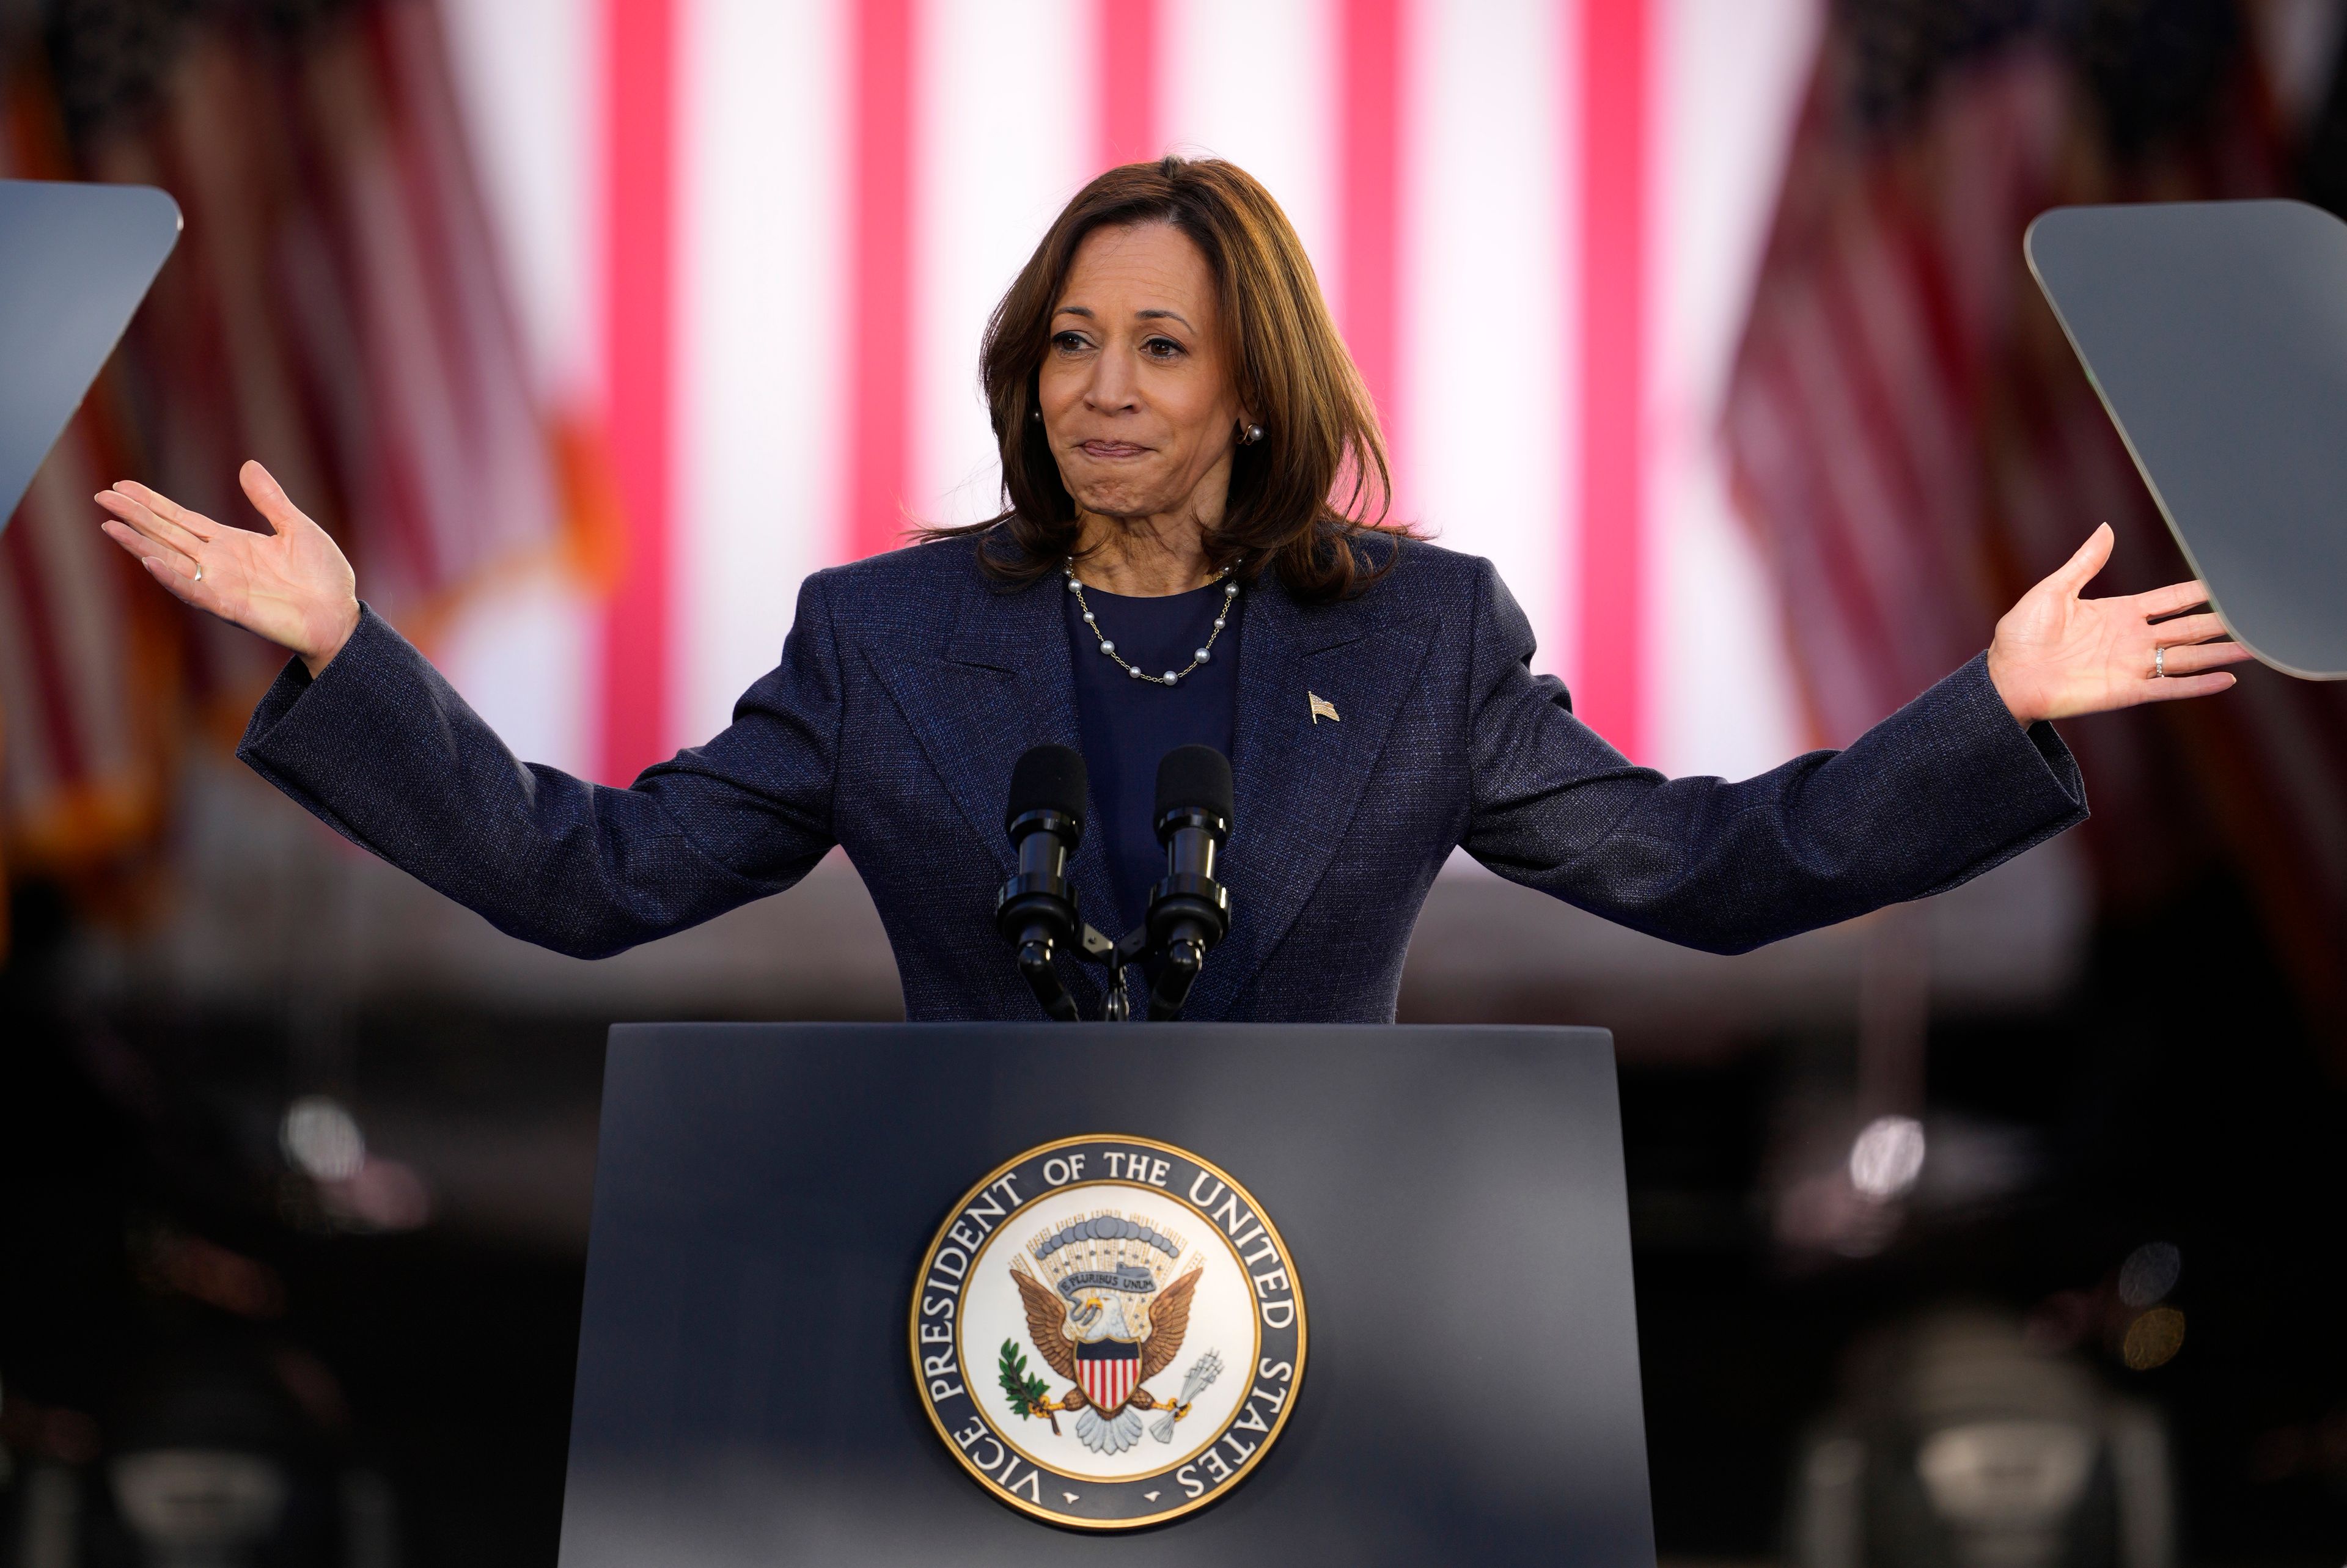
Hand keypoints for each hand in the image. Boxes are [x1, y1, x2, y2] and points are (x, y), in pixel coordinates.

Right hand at [96, 461, 359, 676]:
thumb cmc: (323, 577)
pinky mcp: (232, 607)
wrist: (341, 616)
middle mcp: (219, 563)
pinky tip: (149, 561)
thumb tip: (248, 466)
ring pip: (171, 561)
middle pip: (167, 535)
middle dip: (136, 516)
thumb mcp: (297, 528)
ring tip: (111, 525)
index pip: (182, 519)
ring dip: (140, 543)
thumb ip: (270, 500)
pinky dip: (172, 578)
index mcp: (232, 544)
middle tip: (102, 496)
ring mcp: (222, 585)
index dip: (153, 503)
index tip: (123, 487)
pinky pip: (195, 591)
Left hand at [1985, 523, 2251, 725]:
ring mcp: (2132, 665)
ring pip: (2187, 657)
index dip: (2197, 591)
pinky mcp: (2126, 690)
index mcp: (2118, 613)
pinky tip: (2226, 679)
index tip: (2227, 584)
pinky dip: (2197, 684)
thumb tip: (2105, 529)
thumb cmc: (2021, 635)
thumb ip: (2085, 563)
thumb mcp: (2053, 591)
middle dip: (2221, 622)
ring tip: (2254, 648)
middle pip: (2188, 628)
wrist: (2005, 677)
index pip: (2170, 599)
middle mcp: (2131, 639)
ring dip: (2220, 653)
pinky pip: (2169, 687)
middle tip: (2256, 617)